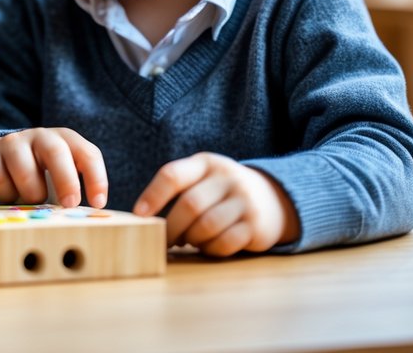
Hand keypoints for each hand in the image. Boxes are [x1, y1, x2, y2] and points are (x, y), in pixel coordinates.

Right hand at [0, 127, 107, 208]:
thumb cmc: (32, 177)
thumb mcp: (55, 180)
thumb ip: (71, 192)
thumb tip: (88, 218)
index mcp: (62, 140)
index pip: (87, 153)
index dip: (96, 177)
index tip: (98, 203)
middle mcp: (38, 136)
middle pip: (56, 151)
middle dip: (66, 180)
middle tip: (69, 205)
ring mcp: (10, 142)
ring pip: (25, 171)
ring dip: (31, 194)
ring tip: (29, 200)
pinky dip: (5, 195)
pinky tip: (5, 194)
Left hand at [133, 152, 300, 255]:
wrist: (273, 197)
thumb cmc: (223, 191)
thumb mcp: (204, 177)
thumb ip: (179, 188)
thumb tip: (144, 219)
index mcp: (206, 163)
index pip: (172, 175)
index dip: (152, 195)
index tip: (139, 215)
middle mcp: (227, 178)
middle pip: (189, 205)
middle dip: (171, 228)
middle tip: (163, 241)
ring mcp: (244, 201)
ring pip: (206, 226)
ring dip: (191, 239)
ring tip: (187, 241)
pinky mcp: (256, 225)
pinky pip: (224, 242)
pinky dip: (210, 249)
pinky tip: (207, 246)